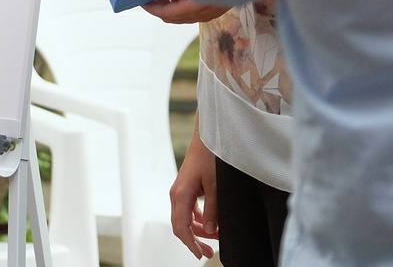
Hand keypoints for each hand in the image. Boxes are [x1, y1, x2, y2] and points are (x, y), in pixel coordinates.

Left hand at [141, 0, 229, 23]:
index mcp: (195, 8)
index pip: (166, 13)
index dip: (151, 7)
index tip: (141, 0)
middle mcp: (201, 14)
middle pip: (173, 16)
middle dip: (159, 5)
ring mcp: (208, 13)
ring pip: (182, 14)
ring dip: (170, 3)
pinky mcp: (214, 8)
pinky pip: (192, 9)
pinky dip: (182, 1)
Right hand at [169, 125, 219, 257]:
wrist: (208, 138)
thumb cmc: (209, 156)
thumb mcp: (215, 185)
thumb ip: (212, 209)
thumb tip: (210, 230)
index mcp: (180, 194)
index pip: (181, 227)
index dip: (190, 244)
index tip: (201, 254)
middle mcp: (177, 194)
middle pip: (180, 225)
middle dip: (194, 241)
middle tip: (208, 253)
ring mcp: (180, 191)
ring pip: (184, 219)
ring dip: (197, 231)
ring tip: (213, 238)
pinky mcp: (187, 188)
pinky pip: (189, 210)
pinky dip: (198, 220)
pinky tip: (209, 222)